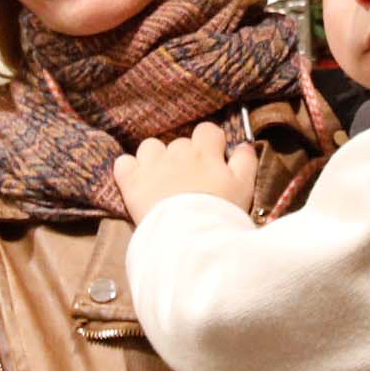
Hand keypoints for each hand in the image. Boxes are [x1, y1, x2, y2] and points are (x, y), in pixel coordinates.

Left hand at [115, 119, 257, 224]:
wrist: (190, 239)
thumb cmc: (221, 215)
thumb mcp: (244, 188)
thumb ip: (245, 162)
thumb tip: (243, 146)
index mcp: (205, 152)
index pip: (207, 131)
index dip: (210, 144)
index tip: (213, 161)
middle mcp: (177, 152)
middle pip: (180, 144)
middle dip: (185, 159)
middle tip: (190, 185)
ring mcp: (152, 165)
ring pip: (151, 148)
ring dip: (155, 160)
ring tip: (162, 184)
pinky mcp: (132, 181)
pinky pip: (124, 163)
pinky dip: (129, 171)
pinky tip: (138, 184)